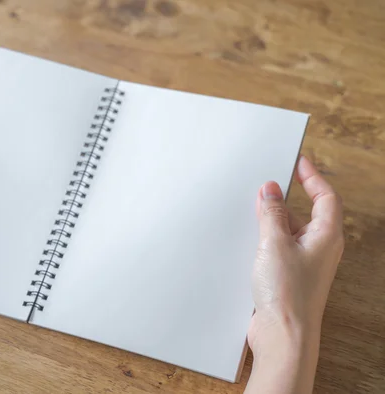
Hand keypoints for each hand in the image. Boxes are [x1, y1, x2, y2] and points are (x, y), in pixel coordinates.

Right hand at [245, 156, 343, 393]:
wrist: (282, 333)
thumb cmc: (287, 293)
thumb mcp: (274, 242)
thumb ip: (272, 213)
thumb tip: (271, 189)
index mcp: (326, 236)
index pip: (325, 196)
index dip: (312, 177)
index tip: (298, 162)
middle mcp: (318, 248)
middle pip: (307, 212)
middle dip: (286, 198)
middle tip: (266, 184)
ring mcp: (303, 263)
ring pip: (289, 231)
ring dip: (272, 220)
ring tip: (252, 211)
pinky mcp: (288, 275)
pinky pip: (278, 247)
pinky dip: (265, 238)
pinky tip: (248, 238)